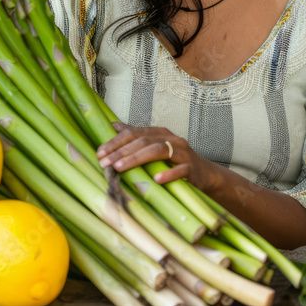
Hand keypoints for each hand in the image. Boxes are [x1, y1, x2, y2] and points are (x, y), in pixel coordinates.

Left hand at [96, 122, 220, 189]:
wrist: (205, 175)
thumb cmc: (176, 162)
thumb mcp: (156, 148)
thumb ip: (137, 136)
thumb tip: (114, 125)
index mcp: (160, 133)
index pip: (134, 133)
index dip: (115, 142)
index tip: (99, 153)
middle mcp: (171, 139)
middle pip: (143, 141)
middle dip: (121, 152)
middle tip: (104, 163)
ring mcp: (182, 153)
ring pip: (158, 151)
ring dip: (136, 159)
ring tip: (119, 168)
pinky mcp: (192, 168)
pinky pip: (180, 170)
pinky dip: (168, 174)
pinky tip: (156, 180)